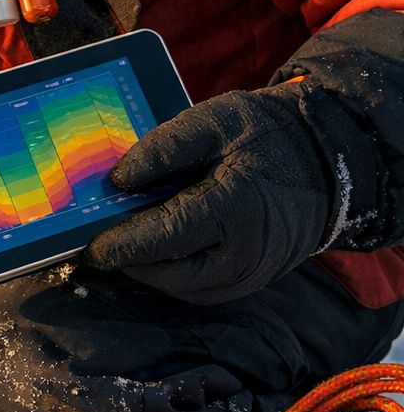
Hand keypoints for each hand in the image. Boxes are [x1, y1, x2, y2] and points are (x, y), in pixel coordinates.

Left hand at [85, 82, 355, 303]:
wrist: (324, 160)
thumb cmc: (263, 134)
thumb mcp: (212, 121)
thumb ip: (163, 149)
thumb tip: (117, 181)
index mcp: (236, 206)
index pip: (165, 236)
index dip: (122, 244)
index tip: (87, 244)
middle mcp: (247, 251)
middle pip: (171, 272)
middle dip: (130, 261)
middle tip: (96, 243)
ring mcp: (254, 273)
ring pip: (185, 288)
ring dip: (149, 271)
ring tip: (121, 246)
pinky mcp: (254, 280)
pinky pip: (202, 290)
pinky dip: (173, 276)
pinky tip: (154, 253)